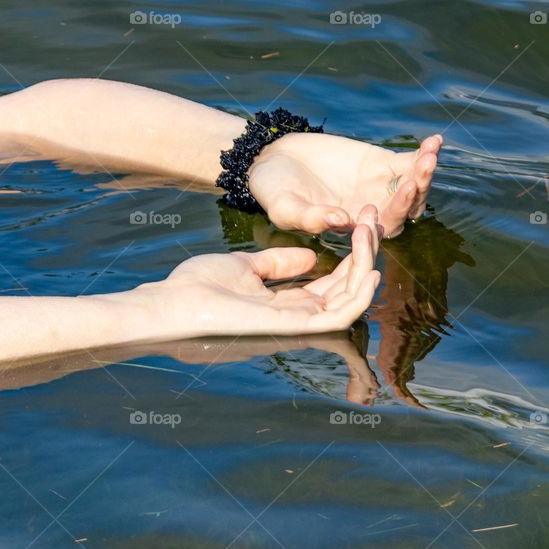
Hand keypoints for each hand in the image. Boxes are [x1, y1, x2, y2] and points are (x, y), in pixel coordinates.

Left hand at [155, 206, 381, 336]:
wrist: (175, 302)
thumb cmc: (200, 286)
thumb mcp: (245, 266)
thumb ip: (277, 263)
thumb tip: (310, 257)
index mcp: (284, 304)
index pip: (329, 285)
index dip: (349, 257)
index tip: (360, 227)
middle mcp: (295, 316)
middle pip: (344, 289)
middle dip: (364, 256)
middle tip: (373, 222)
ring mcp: (295, 323)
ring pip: (348, 301)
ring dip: (366, 267)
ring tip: (371, 233)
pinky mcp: (292, 327)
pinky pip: (338, 317)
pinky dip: (359, 297)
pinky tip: (371, 270)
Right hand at [248, 132, 440, 237]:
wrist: (272, 159)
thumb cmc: (274, 191)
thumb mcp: (284, 208)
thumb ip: (310, 218)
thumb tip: (342, 221)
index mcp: (349, 229)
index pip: (381, 229)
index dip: (393, 214)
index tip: (398, 193)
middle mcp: (369, 211)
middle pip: (405, 210)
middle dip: (415, 193)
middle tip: (420, 171)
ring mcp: (378, 187)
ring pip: (412, 187)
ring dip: (424, 174)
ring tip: (429, 155)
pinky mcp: (380, 163)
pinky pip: (409, 162)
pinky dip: (423, 154)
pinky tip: (434, 141)